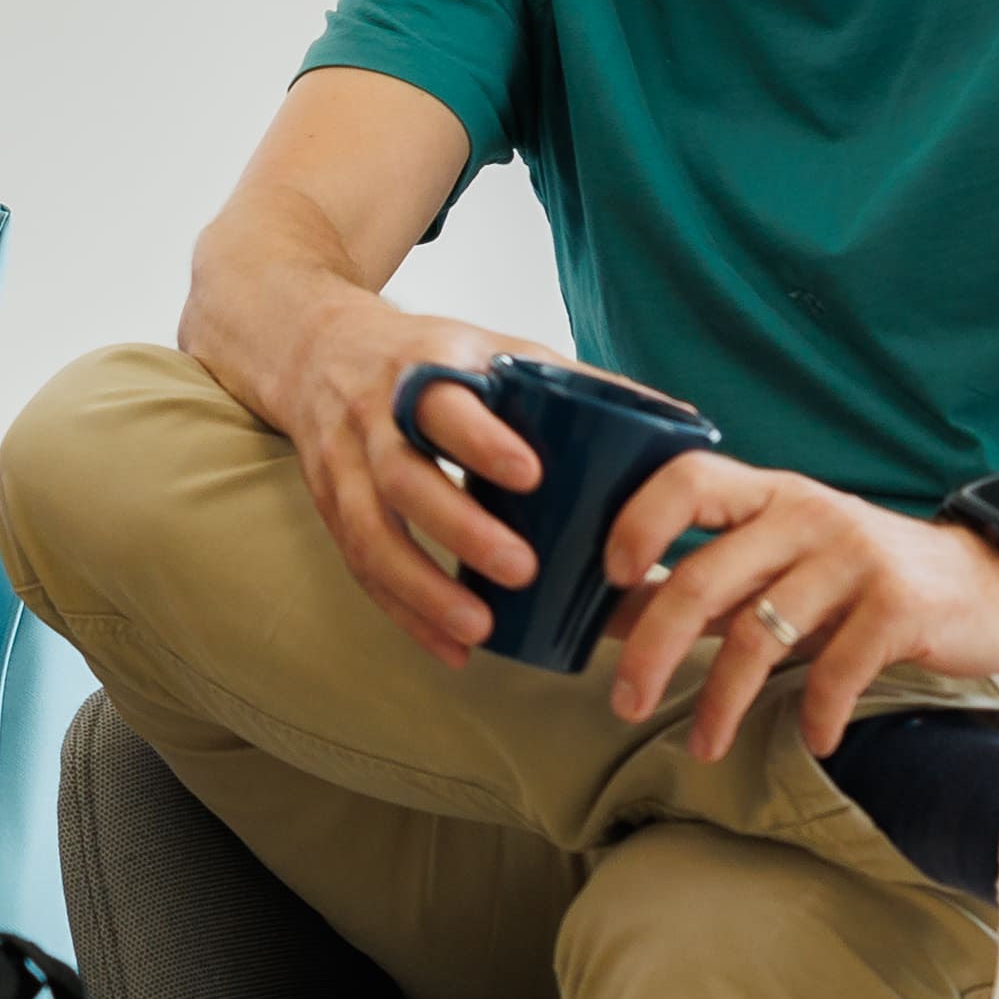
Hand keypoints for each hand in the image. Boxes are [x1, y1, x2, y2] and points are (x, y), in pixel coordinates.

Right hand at [273, 304, 592, 664]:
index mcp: (425, 368)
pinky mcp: (329, 507)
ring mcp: (343, 465)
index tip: (532, 476)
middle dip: (460, 528)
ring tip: (480, 628)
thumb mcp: (496, 347)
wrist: (314, 350)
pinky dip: (405, 614)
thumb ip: (576, 384)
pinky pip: (360, 568)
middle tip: (522, 569)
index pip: (445, 404)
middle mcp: (373, 416)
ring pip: (369, 532)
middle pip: (403, 476)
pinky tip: (452, 650)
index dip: (482, 440)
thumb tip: (683, 423)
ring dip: (423, 587)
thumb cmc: (433, 357)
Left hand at [594, 455, 998, 763]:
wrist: (988, 587)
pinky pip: (836, 668)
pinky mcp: (900, 603)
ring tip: (704, 747)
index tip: (606, 578)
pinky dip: (815, 713)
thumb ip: (704, 587)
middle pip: (703, 579)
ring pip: (758, 634)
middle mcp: (805, 513)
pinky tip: (812, 740)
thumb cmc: (862, 581)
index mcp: (768, 496)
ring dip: (721, 702)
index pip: (687, 479)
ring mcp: (854, 556)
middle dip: (653, 649)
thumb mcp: (781, 569)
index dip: (638, 522)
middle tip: (624, 703)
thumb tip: (607, 611)